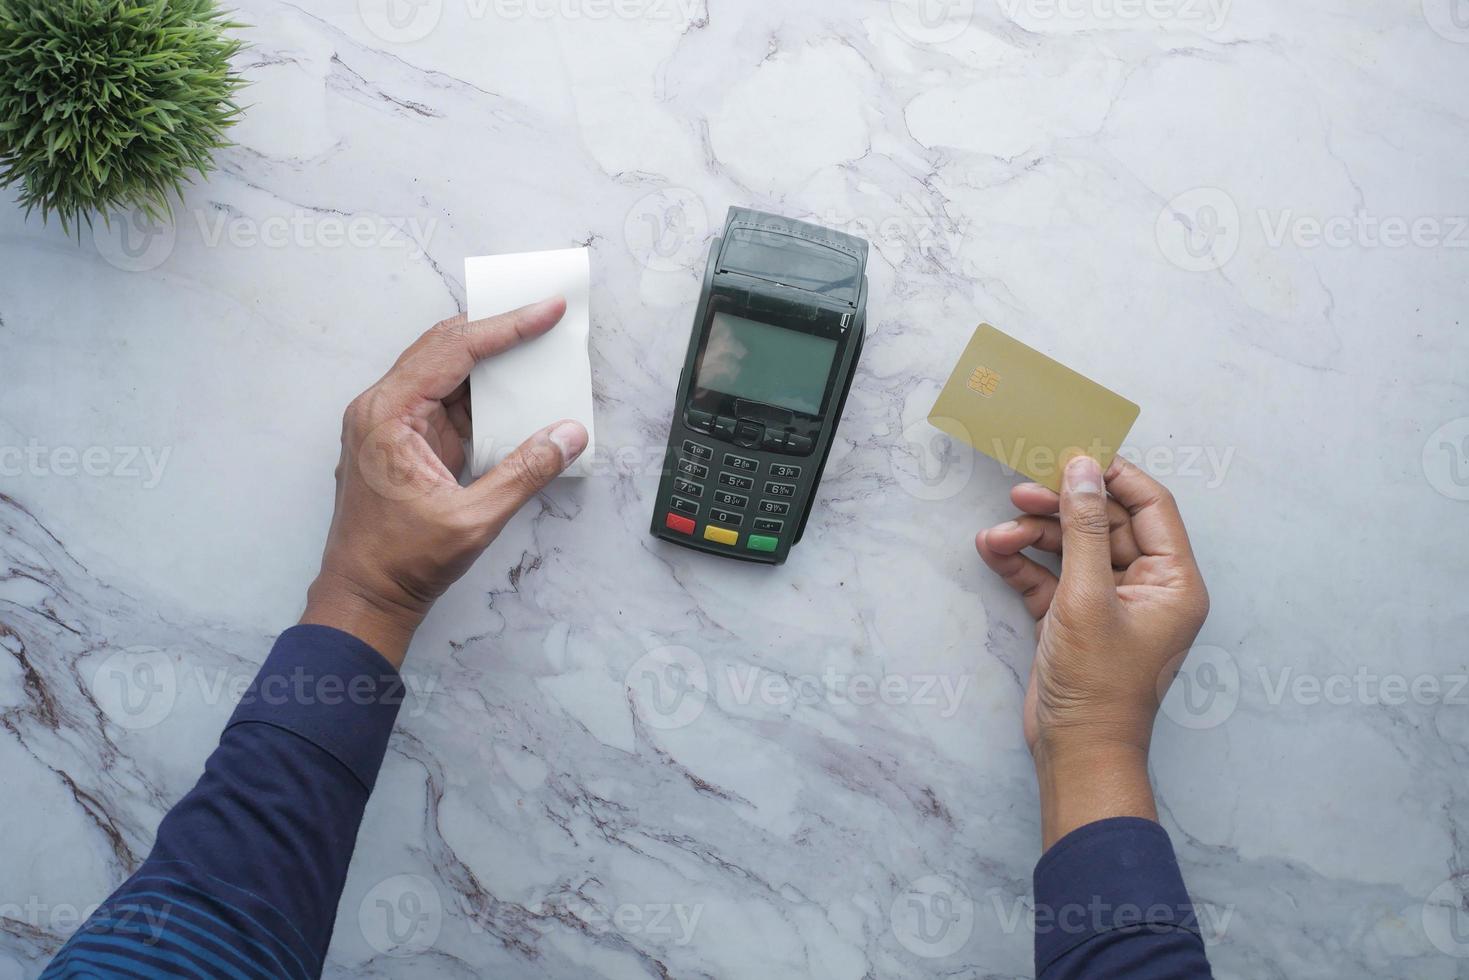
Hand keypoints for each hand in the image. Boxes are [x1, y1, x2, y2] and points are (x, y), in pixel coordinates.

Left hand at [301, 297, 587, 667]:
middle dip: (497, 330)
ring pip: (446, 372)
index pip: (453, 351)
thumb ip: (524, 473)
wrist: (364, 597)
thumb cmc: (401, 562)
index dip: (506, 328)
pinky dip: (483, 396)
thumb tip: (568, 436)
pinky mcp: (407, 443)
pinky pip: (448, 403)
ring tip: (537, 346)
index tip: (545, 311)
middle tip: (544, 315)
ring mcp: (392, 425)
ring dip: (492, 362)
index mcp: (387, 415)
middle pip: (445, 348)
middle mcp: (383, 409)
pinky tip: (517, 395)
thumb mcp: (473, 520)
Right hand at [977, 455, 1208, 846]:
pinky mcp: (1072, 619)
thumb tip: (1083, 469)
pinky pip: (1048, 577)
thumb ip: (1084, 528)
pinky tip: (993, 551)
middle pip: (1105, 523)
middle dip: (1061, 507)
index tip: (1072, 454)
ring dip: (1033, 536)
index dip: (1113, 476)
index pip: (1151, 506)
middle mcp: (1146, 587)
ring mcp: (1107, 603)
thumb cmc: (1098, 684)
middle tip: (1022, 492)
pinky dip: (1021, 563)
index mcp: (1173, 581)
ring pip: (1071, 548)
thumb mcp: (1088, 597)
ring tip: (998, 534)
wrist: (1075, 753)